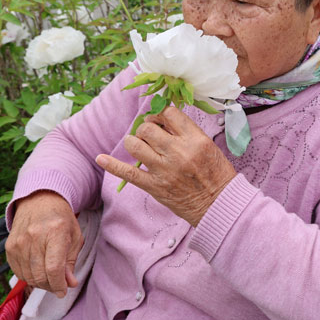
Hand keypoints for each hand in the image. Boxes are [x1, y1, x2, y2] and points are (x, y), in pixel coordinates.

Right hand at [5, 190, 82, 297]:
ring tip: (49, 278)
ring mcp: (19, 241)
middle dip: (51, 286)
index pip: (53, 268)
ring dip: (40, 283)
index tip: (63, 291)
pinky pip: (18, 271)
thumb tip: (69, 283)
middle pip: (40, 275)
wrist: (39, 200)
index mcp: (55, 232)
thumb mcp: (74, 237)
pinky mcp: (9, 246)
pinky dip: (28, 277)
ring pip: (28, 276)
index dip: (59, 285)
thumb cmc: (60, 219)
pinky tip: (37, 272)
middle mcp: (34, 236)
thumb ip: (71, 262)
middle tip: (58, 285)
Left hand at [96, 105, 235, 225]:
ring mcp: (164, 170)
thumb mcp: (208, 146)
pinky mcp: (154, 187)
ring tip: (139, 146)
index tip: (160, 121)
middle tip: (149, 135)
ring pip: (135, 144)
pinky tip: (100, 158)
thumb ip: (187, 133)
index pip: (169, 114)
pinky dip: (112, 165)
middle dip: (145, 128)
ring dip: (134, 142)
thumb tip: (162, 120)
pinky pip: (128, 173)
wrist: (219, 205)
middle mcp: (178, 152)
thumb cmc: (216, 175)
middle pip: (148, 128)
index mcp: (195, 139)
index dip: (161, 114)